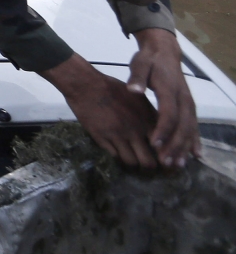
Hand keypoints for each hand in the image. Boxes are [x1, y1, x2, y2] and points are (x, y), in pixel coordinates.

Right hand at [41, 53, 159, 167]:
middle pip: (149, 162)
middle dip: (152, 168)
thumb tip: (162, 130)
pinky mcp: (102, 139)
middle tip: (151, 167)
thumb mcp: (138, 98)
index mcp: (147, 120)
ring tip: (135, 162)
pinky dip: (120, 158)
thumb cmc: (113, 88)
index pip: (164, 147)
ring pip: (132, 163)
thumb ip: (151, 115)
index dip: (167, 159)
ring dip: (135, 165)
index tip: (167, 163)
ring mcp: (118, 136)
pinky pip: (115, 157)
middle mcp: (135, 131)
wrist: (86, 85)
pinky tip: (120, 154)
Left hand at [128, 28, 199, 167]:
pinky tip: (195, 155)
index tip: (153, 144)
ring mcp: (188, 103)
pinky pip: (194, 126)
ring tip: (176, 165)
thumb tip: (133, 90)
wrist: (164, 51)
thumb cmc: (149, 59)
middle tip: (164, 162)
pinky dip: (195, 140)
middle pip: (182, 126)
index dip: (162, 130)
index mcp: (170, 90)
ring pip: (190, 129)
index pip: (168, 114)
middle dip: (174, 145)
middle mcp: (184, 99)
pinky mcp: (189, 106)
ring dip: (184, 147)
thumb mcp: (139, 63)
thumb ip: (136, 77)